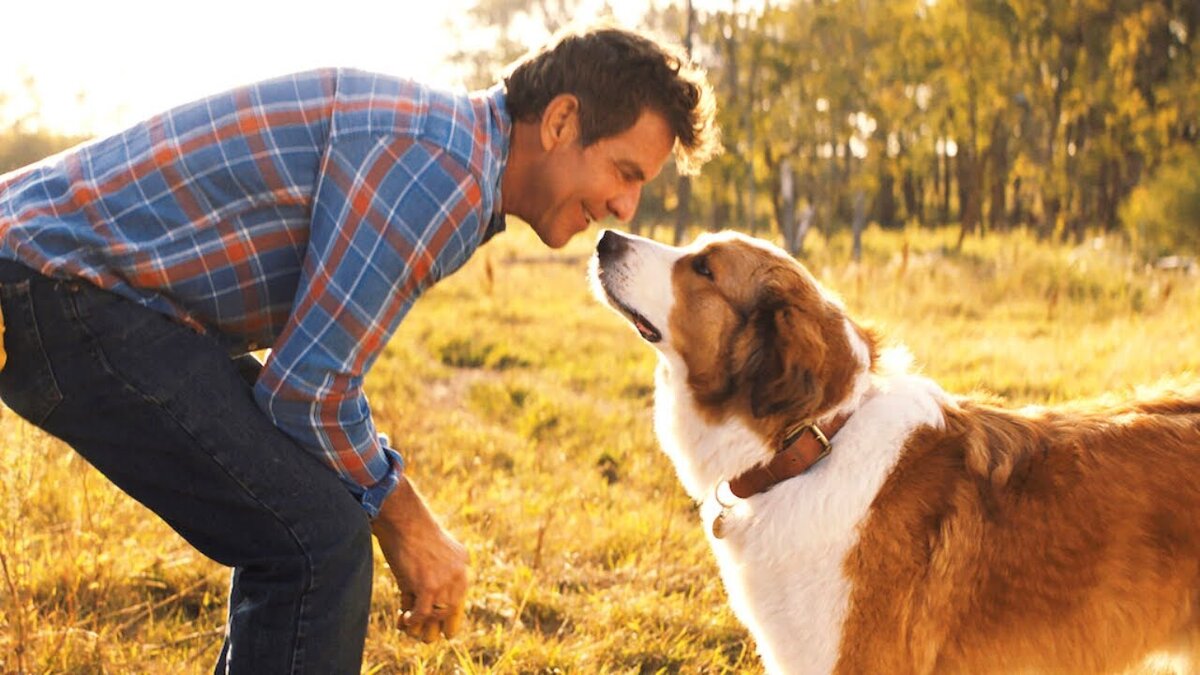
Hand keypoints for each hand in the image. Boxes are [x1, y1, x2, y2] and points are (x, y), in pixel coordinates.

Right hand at [371, 475, 468, 641]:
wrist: (402, 517)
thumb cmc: (408, 530)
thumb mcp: (425, 554)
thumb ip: (427, 576)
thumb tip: (414, 607)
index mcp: (461, 561)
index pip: (460, 595)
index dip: (451, 614)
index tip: (447, 630)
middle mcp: (458, 572)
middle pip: (451, 607)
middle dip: (438, 623)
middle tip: (428, 637)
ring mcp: (444, 580)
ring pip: (436, 613)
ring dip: (422, 624)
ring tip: (411, 628)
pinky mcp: (428, 586)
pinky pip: (421, 613)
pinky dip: (412, 620)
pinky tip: (403, 621)